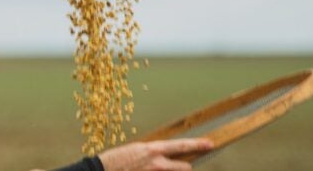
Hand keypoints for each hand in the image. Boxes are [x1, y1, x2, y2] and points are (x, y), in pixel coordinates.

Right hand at [98, 138, 213, 170]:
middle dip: (184, 168)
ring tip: (155, 168)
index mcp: (152, 149)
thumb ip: (151, 153)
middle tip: (183, 167)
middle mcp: (157, 163)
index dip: (197, 144)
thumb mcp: (135, 151)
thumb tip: (159, 156)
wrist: (102, 170)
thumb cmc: (116, 160)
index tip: (210, 143)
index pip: (181, 145)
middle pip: (184, 167)